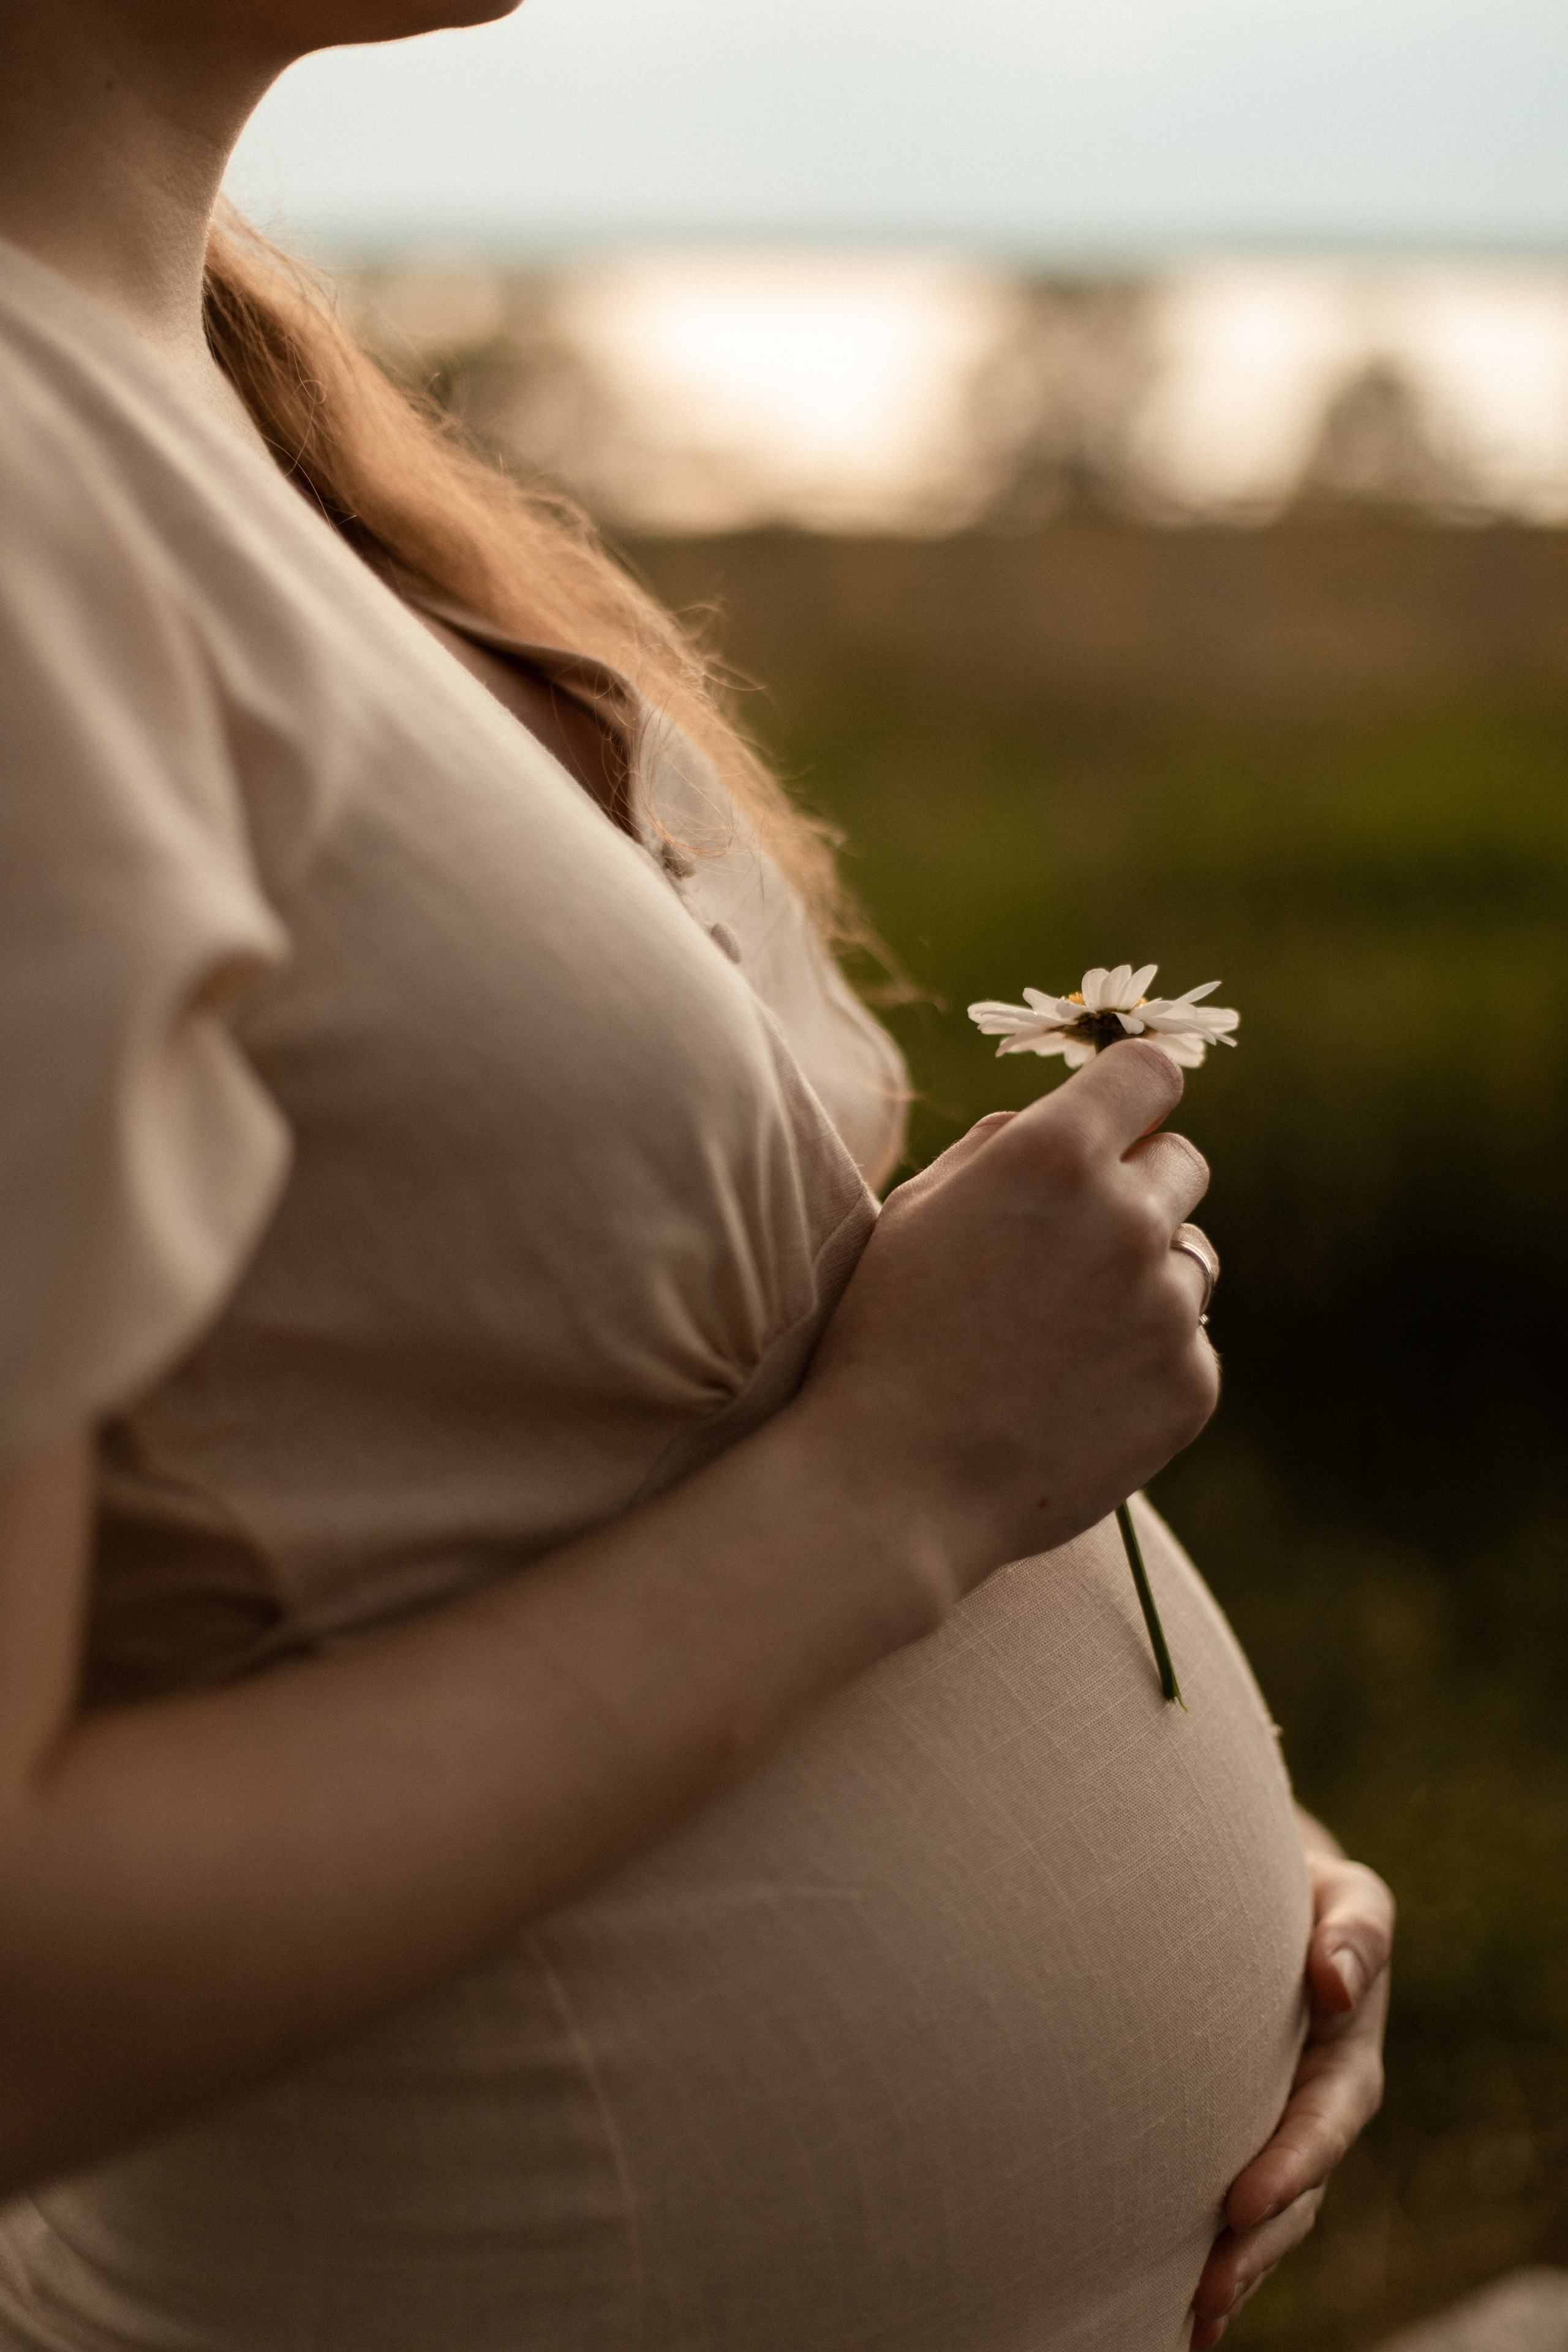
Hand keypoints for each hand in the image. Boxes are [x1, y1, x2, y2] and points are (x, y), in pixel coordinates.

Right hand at [801, 1040, 1219, 1593]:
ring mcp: (1169, 1308)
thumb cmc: (888, 1335)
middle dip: (1137, 1188)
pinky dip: (1146, 1361)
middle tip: (1072, 1246)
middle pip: (1183, 1163)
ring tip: (1061, 1335)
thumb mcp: (919, 1209)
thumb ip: (1003, 1143)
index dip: (1134, 1092)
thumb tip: (1074, 1117)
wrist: (895, 1484)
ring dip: (1145, 1278)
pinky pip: (1190, 1344)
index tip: (1121, 1117)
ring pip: (1191, 1258)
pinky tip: (1075, 1395)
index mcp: (1054, 1155)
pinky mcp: (1191, 1385)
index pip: (1149, 1072)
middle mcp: (1127, 1219)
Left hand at [1189, 1818, 1393, 2346]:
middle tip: (1205, 2292)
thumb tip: (1335, 1978)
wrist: (1268, 1898)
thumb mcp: (1347, 1899)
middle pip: (1294, 2196)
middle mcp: (1317, 2110)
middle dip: (1254, 2248)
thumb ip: (1354, 1931)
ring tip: (1188, 2315)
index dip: (1288, 2166)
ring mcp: (1280, 2133)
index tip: (1239, 2203)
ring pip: (1265, 2220)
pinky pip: (1233, 2211)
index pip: (1322, 2124)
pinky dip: (1212, 2256)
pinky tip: (1173, 2307)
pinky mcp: (1241, 2143)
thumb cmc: (1307, 1896)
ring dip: (1232, 2270)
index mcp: (1346, 2060)